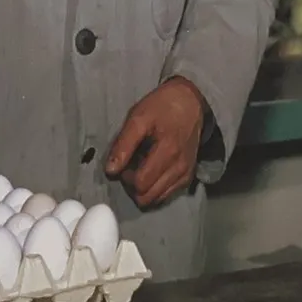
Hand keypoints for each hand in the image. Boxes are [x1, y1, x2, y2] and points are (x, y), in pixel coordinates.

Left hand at [106, 78, 206, 207]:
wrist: (191, 103)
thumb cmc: (162, 107)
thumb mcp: (138, 118)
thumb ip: (123, 145)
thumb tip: (110, 171)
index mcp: (168, 152)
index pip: (141, 184)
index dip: (126, 178)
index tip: (123, 163)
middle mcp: (180, 168)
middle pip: (148, 197)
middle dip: (133, 187)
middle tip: (129, 166)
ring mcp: (186, 174)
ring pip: (157, 199)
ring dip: (144, 188)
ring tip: (141, 167)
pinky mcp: (188, 177)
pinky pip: (167, 194)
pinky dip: (156, 187)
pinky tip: (152, 170)